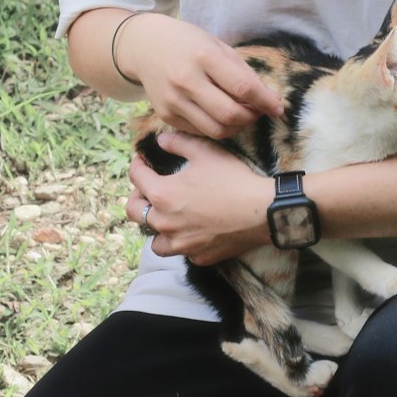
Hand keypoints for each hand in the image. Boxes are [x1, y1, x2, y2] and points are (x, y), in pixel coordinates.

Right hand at [117, 14, 284, 137]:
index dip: (266, 102)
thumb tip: (270, 99)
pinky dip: (216, 128)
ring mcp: (173, 101)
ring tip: (241, 115)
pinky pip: (200, 132)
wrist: (144, 46)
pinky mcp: (165, 116)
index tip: (278, 108)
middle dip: (252, 117)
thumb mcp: (217, 46)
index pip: (243, 87)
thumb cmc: (188, 43)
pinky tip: (219, 115)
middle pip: (230, 115)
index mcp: (204, 57)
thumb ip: (242, 72)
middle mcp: (186, 81)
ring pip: (216, 130)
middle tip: (258, 111)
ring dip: (236, 127)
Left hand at [128, 129, 272, 263]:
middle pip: (135, 212)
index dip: (137, 165)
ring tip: (167, 217)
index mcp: (162, 195)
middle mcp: (165, 223)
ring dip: (156, 228)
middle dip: (137, 197)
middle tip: (147, 189)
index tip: (141, 161)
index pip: (136, 178)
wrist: (262, 211)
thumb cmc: (233, 179)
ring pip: (155, 240)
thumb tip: (160, 141)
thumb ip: (178, 143)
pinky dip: (182, 242)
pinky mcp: (198, 256)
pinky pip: (181, 251)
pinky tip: (192, 231)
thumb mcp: (205, 152)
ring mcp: (181, 244)